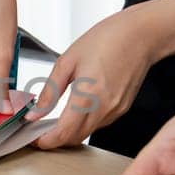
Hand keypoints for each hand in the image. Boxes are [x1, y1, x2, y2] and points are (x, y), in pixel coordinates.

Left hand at [31, 10, 156, 148]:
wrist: (141, 34)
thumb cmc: (107, 39)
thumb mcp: (67, 61)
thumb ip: (50, 91)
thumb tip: (35, 112)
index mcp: (88, 95)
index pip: (64, 133)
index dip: (46, 141)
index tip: (34, 139)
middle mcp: (105, 107)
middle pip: (75, 138)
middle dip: (55, 139)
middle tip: (39, 129)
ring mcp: (116, 110)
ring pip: (87, 132)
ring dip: (70, 131)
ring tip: (54, 119)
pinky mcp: (122, 108)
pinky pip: (99, 122)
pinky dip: (84, 122)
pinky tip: (76, 109)